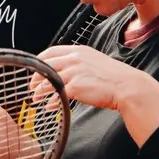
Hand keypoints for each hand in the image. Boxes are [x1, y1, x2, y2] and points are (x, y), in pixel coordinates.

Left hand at [30, 45, 147, 110]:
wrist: (127, 86)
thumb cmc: (114, 78)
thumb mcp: (95, 62)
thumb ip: (79, 63)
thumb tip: (65, 71)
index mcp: (79, 51)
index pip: (51, 51)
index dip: (39, 61)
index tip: (35, 69)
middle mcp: (75, 59)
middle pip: (46, 65)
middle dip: (36, 77)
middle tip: (32, 86)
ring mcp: (75, 72)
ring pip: (49, 80)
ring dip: (40, 91)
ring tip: (36, 99)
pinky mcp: (76, 86)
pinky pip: (58, 94)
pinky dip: (52, 101)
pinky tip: (50, 107)